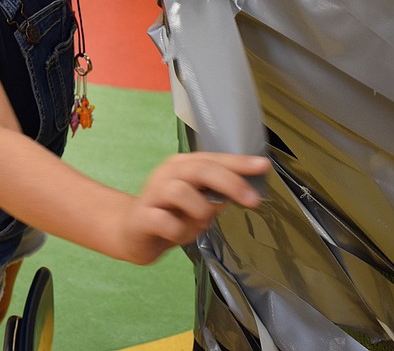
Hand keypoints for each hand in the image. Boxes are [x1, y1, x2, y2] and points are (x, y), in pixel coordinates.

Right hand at [115, 152, 270, 264]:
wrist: (130, 231)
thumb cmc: (170, 214)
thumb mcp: (197, 202)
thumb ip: (217, 195)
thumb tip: (245, 191)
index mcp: (183, 165)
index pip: (214, 159)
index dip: (239, 162)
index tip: (264, 166)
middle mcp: (168, 174)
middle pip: (201, 169)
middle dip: (230, 182)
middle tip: (252, 200)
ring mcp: (153, 193)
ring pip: (182, 192)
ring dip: (200, 211)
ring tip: (200, 224)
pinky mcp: (142, 217)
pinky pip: (166, 222)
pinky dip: (180, 231)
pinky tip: (179, 235)